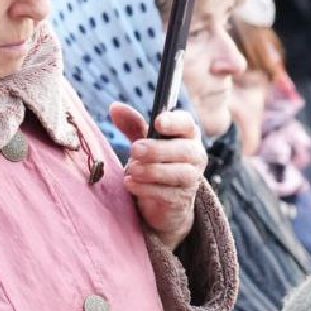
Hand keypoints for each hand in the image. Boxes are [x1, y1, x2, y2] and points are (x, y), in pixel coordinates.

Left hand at [110, 102, 207, 249]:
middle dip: (158, 149)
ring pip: (178, 173)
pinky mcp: (181, 200)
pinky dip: (146, 189)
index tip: (157, 122)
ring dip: (152, 170)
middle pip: (184, 151)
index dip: (174, 122)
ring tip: (131, 169)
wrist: (166, 203)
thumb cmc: (157, 163)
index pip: (187, 124)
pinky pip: (167, 194)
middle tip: (134, 149)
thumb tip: (114, 107)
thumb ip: (133, 125)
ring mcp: (191, 180)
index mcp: (187, 136)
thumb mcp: (146, 142)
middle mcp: (195, 156)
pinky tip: (130, 183)